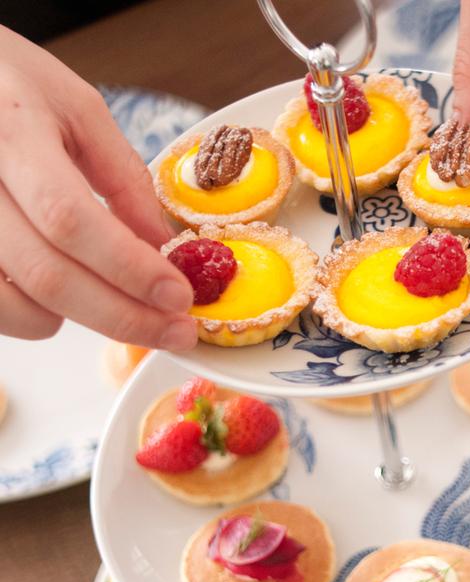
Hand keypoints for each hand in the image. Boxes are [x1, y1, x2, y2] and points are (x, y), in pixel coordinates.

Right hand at [0, 26, 196, 348]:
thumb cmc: (10, 88)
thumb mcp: (76, 108)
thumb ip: (122, 178)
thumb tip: (164, 248)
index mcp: (10, 134)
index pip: (70, 219)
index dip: (130, 268)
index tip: (180, 296)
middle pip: (48, 275)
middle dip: (126, 315)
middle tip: (176, 333)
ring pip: (17, 305)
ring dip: (86, 321)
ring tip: (130, 310)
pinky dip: (40, 320)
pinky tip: (73, 300)